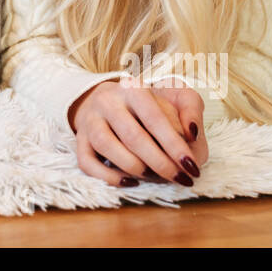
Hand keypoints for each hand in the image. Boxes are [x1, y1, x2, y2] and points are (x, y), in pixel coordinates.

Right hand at [68, 79, 208, 186]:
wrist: (108, 99)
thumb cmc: (147, 104)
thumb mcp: (173, 96)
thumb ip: (189, 109)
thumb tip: (192, 135)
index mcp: (134, 89)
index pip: (155, 118)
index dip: (174, 145)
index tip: (192, 167)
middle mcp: (108, 101)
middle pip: (132, 135)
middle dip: (160, 163)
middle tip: (179, 179)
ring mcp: (90, 120)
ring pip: (106, 146)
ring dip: (134, 167)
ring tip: (154, 177)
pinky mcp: (80, 139)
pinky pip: (86, 162)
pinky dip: (107, 176)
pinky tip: (129, 182)